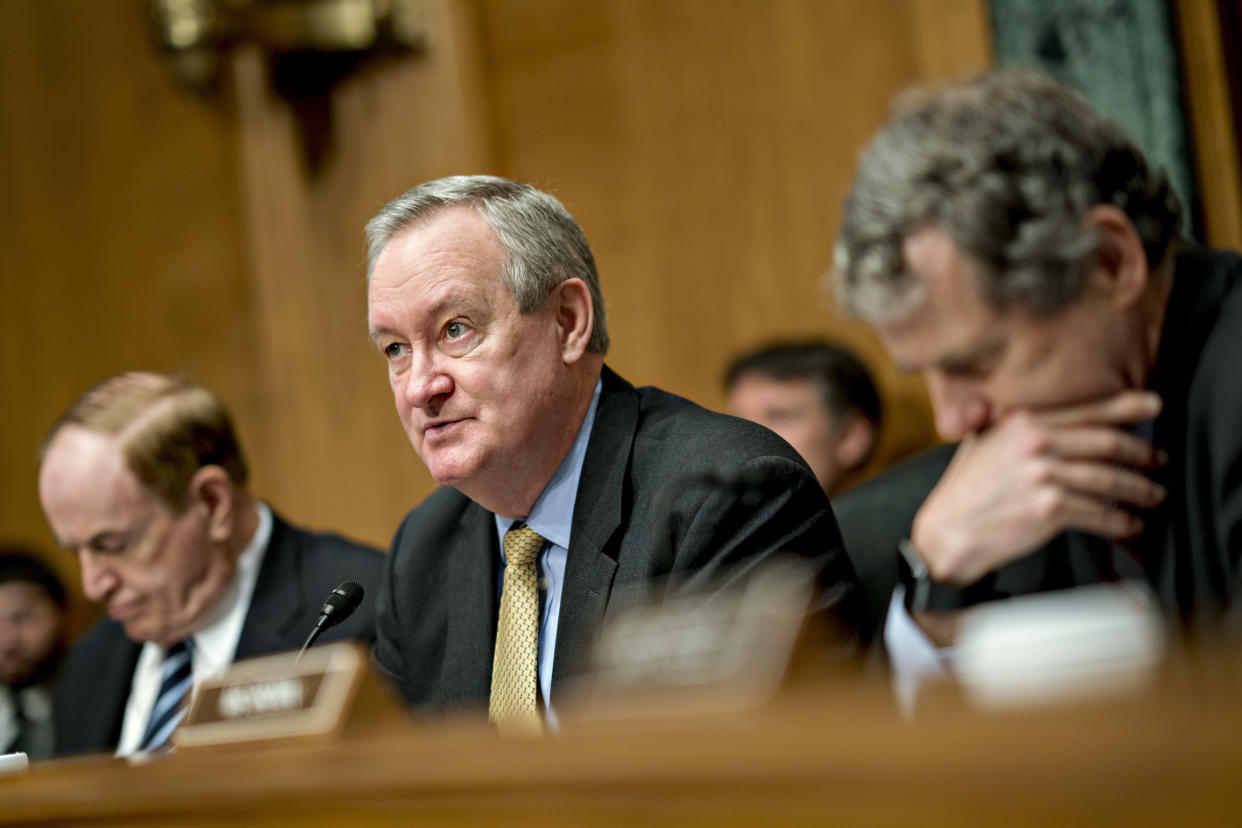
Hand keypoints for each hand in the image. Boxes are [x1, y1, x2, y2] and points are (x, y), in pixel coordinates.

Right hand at [910, 390, 1166, 585]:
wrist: (948, 531)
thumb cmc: (966, 489)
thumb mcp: (985, 442)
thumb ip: (1018, 426)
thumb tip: (1057, 418)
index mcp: (1023, 421)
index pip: (1087, 410)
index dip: (1127, 406)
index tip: (1154, 404)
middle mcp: (1035, 444)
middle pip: (1108, 443)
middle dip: (1142, 453)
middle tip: (1158, 459)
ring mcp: (1043, 476)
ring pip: (1110, 480)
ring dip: (1140, 490)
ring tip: (1153, 494)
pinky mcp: (1050, 509)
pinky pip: (1100, 513)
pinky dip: (1121, 522)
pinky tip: (1130, 524)